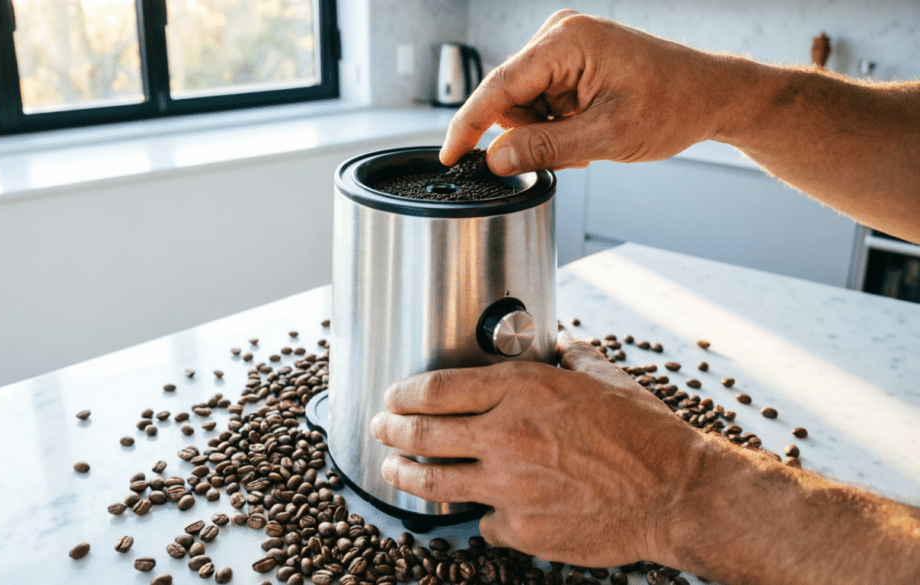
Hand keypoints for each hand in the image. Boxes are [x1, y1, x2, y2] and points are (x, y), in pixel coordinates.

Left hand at [370, 331, 705, 567]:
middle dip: (390, 431)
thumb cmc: (645, 434)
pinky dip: (481, 514)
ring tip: (394, 471)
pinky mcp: (522, 528)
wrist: (676, 493)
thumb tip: (559, 342)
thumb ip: (571, 356)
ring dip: (405, 476)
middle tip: (380, 430)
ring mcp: (510, 486)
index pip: (436, 388)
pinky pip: (482, 522)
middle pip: (421, 435)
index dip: (404, 393)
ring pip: (434, 482)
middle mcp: (507, 435)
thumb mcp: (605, 378)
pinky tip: (482, 509)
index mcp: (523, 389)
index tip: (393, 397)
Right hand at [440, 10, 728, 173]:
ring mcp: (564, 45)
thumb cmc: (673, 105)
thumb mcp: (606, 137)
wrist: (710, 94)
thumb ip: (544, 148)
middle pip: (508, 98)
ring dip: (545, 133)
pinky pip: (541, 100)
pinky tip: (586, 129)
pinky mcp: (570, 58)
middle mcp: (559, 34)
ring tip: (588, 140)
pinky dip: (556, 124)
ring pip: (523, 104)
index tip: (449, 156)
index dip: (467, 127)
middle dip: (528, 135)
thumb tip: (496, 159)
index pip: (498, 88)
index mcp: (567, 42)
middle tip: (573, 152)